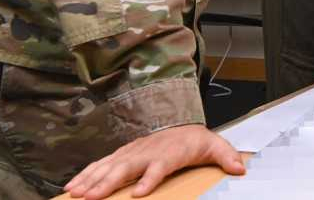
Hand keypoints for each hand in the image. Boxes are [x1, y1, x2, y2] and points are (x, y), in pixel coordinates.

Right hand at [64, 124, 243, 198]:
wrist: (181, 121)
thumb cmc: (195, 140)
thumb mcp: (215, 146)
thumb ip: (226, 157)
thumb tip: (240, 168)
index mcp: (170, 152)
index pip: (159, 166)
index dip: (149, 178)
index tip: (139, 192)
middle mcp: (147, 151)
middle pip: (126, 168)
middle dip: (108, 182)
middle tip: (92, 197)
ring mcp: (133, 152)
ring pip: (109, 166)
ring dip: (91, 180)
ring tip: (76, 194)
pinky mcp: (123, 154)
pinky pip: (101, 164)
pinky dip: (86, 174)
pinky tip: (73, 186)